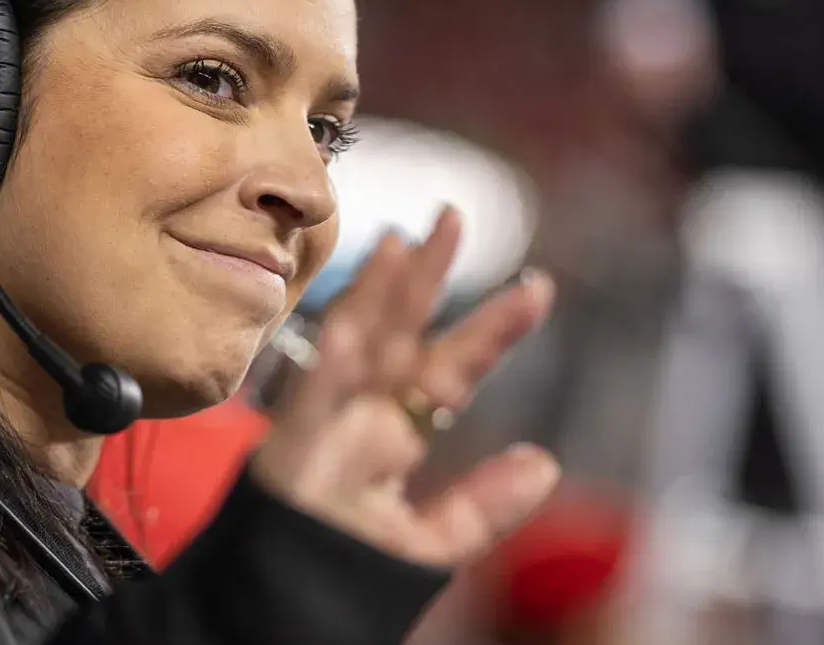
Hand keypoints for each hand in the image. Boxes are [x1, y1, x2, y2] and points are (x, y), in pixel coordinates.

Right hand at [251, 206, 558, 567]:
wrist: (279, 611)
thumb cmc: (344, 574)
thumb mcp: (429, 543)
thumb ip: (484, 507)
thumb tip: (545, 462)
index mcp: (395, 431)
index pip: (449, 369)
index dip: (491, 330)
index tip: (537, 288)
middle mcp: (360, 416)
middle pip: (398, 333)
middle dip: (425, 276)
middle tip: (452, 217)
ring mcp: (324, 426)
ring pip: (351, 349)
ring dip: (374, 297)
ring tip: (400, 245)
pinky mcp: (290, 452)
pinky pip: (310, 405)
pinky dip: (328, 371)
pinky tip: (350, 332)